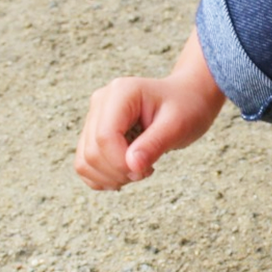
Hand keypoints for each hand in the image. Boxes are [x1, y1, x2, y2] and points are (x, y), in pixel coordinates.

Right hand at [75, 73, 221, 189]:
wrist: (186, 99)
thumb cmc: (186, 108)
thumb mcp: (178, 125)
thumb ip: (154, 144)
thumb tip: (131, 166)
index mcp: (121, 93)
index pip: (105, 137)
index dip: (121, 163)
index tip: (148, 170)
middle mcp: (101, 102)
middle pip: (92, 152)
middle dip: (119, 172)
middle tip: (147, 170)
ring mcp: (94, 117)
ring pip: (84, 161)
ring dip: (111, 177)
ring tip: (138, 169)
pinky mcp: (92, 132)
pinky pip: (84, 165)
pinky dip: (103, 178)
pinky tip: (126, 172)